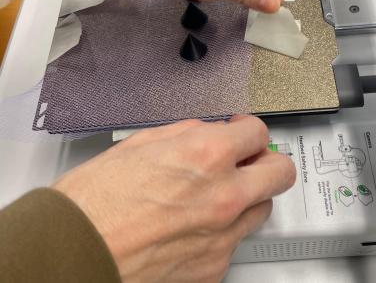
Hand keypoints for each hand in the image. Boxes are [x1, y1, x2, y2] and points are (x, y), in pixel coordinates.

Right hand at [53, 116, 295, 281]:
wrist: (72, 251)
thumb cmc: (96, 198)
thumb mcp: (143, 142)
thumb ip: (189, 133)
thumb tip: (211, 131)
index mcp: (207, 155)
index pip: (258, 133)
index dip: (248, 130)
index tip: (242, 133)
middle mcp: (224, 195)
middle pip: (281, 172)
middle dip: (267, 161)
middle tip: (249, 160)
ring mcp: (222, 236)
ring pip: (261, 209)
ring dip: (247, 196)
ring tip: (215, 194)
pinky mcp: (213, 268)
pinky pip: (233, 242)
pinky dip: (221, 230)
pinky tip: (191, 225)